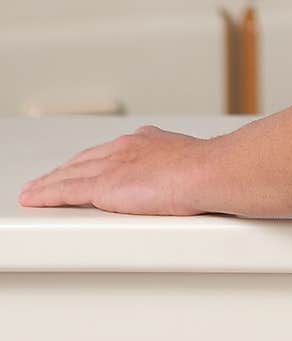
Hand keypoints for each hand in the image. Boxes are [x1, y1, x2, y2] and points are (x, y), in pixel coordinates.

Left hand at [18, 124, 211, 215]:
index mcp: (146, 142)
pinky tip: (34, 198)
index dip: (90, 161)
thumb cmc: (209, 170)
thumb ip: (179, 170)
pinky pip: (65, 191)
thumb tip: (187, 182)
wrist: (207, 171)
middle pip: (83, 160)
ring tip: (34, 191)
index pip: (109, 152)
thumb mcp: (192, 162)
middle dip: (64, 171)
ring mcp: (113, 166)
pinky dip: (47, 194)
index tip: (81, 168)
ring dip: (49, 183)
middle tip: (46, 180)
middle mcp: (125, 148)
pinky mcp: (103, 186)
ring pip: (70, 174)